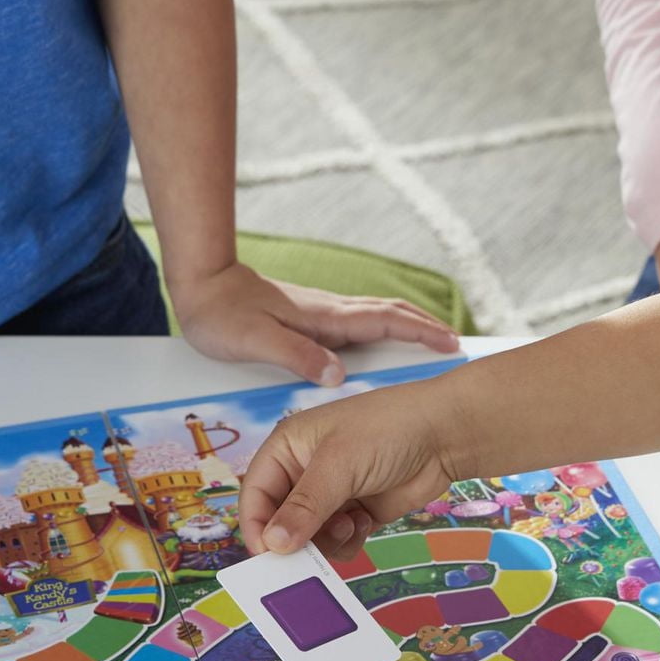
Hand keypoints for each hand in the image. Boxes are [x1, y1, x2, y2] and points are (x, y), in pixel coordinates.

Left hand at [173, 263, 459, 385]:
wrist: (203, 285)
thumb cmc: (223, 316)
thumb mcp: (256, 341)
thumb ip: (297, 356)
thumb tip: (337, 375)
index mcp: (326, 318)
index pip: (385, 320)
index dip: (420, 331)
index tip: (451, 342)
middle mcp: (332, 313)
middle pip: (391, 314)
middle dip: (426, 326)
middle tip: (456, 344)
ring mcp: (325, 315)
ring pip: (379, 317)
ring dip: (409, 326)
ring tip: (434, 344)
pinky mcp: (314, 320)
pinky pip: (362, 325)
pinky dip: (386, 331)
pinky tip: (386, 346)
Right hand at [238, 378, 462, 558]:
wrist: (446, 433)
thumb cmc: (388, 429)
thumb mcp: (339, 464)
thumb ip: (305, 507)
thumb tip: (272, 544)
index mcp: (287, 448)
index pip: (256, 494)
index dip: (258, 526)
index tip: (269, 556)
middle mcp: (303, 471)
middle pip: (280, 520)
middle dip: (295, 539)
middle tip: (309, 557)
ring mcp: (331, 493)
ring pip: (309, 537)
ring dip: (326, 540)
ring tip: (350, 524)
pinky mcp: (356, 511)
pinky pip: (337, 541)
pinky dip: (348, 539)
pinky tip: (365, 521)